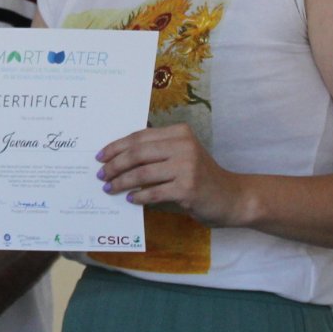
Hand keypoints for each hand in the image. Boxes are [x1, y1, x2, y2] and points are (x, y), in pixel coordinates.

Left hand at [97, 124, 247, 226]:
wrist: (232, 197)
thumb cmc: (201, 177)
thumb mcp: (181, 155)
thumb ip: (156, 153)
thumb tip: (117, 159)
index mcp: (179, 132)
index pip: (139, 136)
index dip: (116, 146)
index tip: (101, 156)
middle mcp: (183, 145)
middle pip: (137, 153)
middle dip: (115, 165)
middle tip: (101, 175)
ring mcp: (187, 167)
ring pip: (142, 173)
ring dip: (122, 182)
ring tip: (110, 188)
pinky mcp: (187, 188)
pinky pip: (154, 192)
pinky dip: (139, 196)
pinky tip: (131, 199)